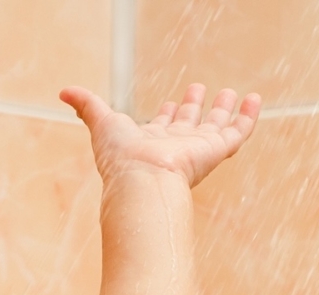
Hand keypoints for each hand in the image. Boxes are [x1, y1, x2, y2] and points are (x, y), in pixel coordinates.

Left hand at [59, 83, 260, 187]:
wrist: (143, 179)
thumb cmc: (121, 157)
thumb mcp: (101, 122)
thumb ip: (87, 105)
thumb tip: (64, 92)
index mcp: (152, 142)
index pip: (162, 125)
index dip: (167, 113)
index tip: (171, 101)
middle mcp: (175, 146)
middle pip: (188, 124)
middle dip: (193, 107)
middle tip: (199, 91)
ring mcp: (197, 149)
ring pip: (215, 127)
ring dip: (223, 110)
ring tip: (231, 94)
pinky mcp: (216, 151)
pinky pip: (238, 132)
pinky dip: (248, 117)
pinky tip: (254, 100)